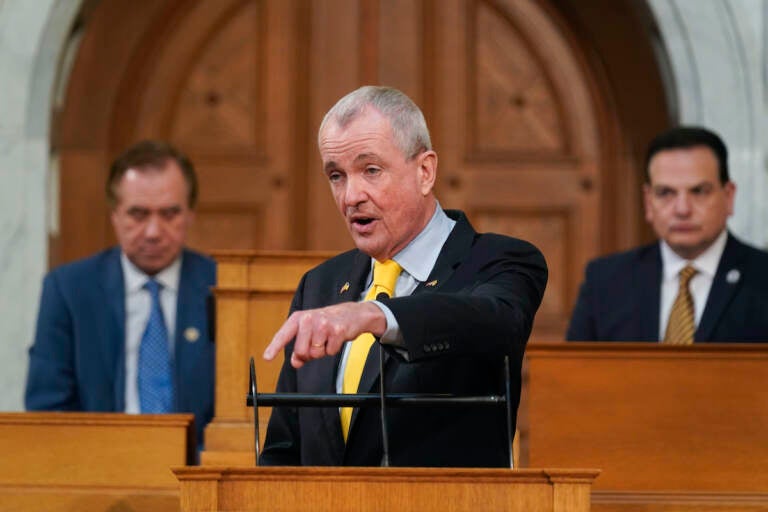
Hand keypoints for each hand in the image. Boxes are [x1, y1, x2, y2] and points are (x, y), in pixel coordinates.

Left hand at [263, 302, 386, 367]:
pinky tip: (336, 338)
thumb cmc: (327, 323)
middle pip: (301, 351)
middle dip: (308, 354)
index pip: (283, 334)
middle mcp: (309, 319)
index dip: (274, 347)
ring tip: (327, 339)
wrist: (352, 314)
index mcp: (299, 318)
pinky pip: (330, 352)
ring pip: (315, 353)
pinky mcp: (337, 330)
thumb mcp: (310, 332)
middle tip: (317, 345)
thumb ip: (300, 349)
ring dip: (322, 351)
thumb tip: (295, 362)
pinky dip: (333, 349)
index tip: (267, 358)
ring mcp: (323, 324)